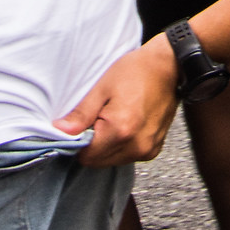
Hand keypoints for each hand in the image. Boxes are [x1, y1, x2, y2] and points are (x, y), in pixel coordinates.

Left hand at [56, 36, 180, 166]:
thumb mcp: (101, 88)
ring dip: (105, 147)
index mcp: (120, 131)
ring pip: (113, 161)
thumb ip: (81, 115)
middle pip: (99, 162)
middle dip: (91, 146)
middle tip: (95, 120)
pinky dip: (120, 146)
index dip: (77, 143)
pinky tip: (123, 125)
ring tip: (110, 119)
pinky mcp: (154, 149)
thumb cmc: (135, 71)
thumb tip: (60, 131)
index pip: (86, 156)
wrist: (169, 67)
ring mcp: (148, 149)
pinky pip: (128, 156)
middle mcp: (136, 146)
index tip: (78, 127)